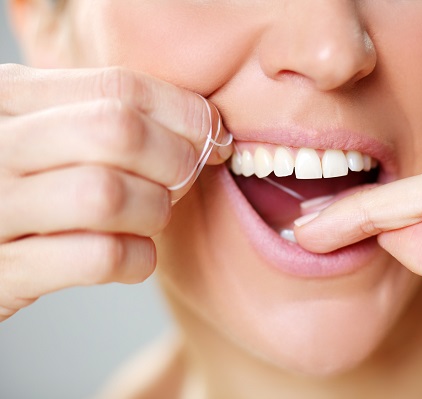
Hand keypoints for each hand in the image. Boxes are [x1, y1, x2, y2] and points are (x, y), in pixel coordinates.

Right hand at [0, 64, 231, 320]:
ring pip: (107, 195)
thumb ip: (107, 114)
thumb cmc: (28, 185)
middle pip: (118, 133)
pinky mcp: (5, 272)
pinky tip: (137, 256)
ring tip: (152, 218)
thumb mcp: (49, 132)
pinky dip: (138, 258)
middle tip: (182, 181)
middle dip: (175, 160)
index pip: (120, 87)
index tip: (212, 137)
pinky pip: (99, 258)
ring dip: (154, 211)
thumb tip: (207, 123)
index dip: (185, 113)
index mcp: (11, 96)